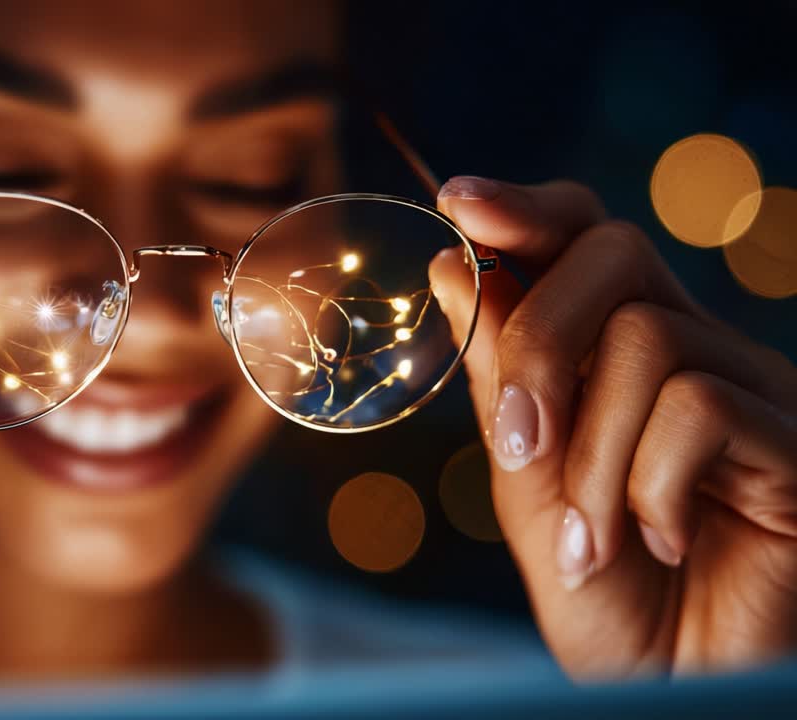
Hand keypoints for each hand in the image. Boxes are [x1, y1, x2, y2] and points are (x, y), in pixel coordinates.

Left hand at [428, 176, 796, 678]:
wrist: (672, 687)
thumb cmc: (604, 596)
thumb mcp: (528, 484)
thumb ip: (502, 382)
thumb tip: (455, 269)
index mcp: (625, 355)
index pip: (586, 241)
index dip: (527, 210)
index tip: (457, 200)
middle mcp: (697, 353)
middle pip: (613, 256)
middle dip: (538, 344)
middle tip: (519, 448)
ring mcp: (755, 393)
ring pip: (649, 340)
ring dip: (591, 455)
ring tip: (589, 541)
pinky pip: (701, 408)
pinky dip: (649, 485)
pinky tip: (660, 541)